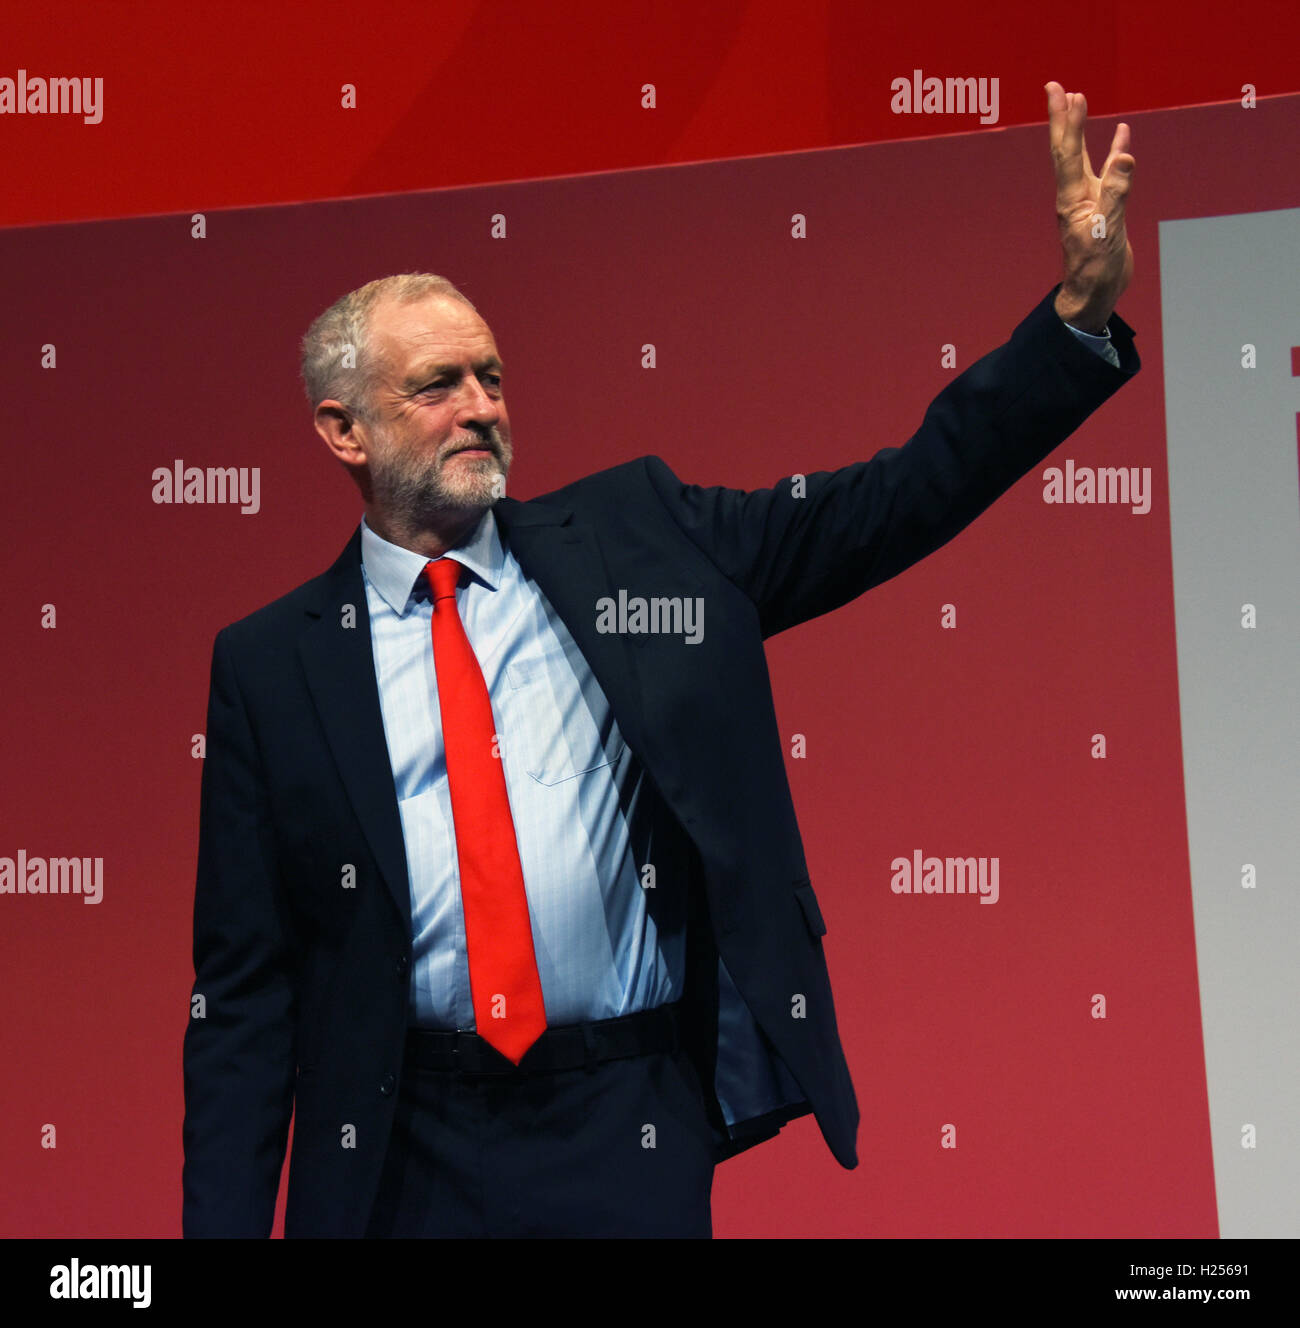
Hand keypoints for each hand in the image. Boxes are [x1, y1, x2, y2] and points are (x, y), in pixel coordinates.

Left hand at [1045, 82, 1133, 332]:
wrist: (1093, 295)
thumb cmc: (1095, 270)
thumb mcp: (1107, 231)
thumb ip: (1116, 193)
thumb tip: (1123, 155)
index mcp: (1073, 199)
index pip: (1068, 152)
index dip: (1068, 122)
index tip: (1066, 94)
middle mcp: (1076, 194)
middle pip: (1067, 148)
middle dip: (1062, 116)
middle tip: (1056, 87)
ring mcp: (1089, 200)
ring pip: (1084, 156)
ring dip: (1081, 128)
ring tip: (1079, 99)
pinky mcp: (1103, 208)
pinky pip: (1108, 172)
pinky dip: (1113, 152)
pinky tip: (1121, 137)